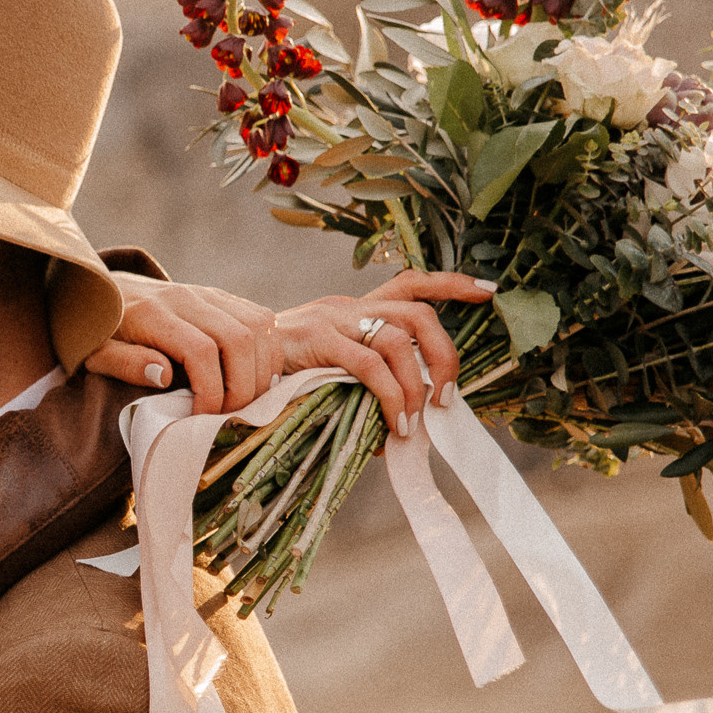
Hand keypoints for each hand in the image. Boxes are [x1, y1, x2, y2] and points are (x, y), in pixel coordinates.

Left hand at [83, 272, 281, 414]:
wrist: (100, 289)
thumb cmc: (97, 330)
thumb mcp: (95, 352)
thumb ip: (124, 363)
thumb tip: (164, 375)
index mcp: (152, 314)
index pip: (201, 351)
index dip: (211, 391)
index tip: (202, 418)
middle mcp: (186, 298)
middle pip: (239, 339)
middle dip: (243, 386)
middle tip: (229, 416)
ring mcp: (207, 293)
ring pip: (258, 326)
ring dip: (261, 369)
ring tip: (245, 401)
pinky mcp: (220, 296)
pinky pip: (261, 318)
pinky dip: (267, 351)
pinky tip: (256, 378)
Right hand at [272, 270, 497, 436]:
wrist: (224, 367)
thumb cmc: (273, 379)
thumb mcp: (322, 374)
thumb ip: (358, 388)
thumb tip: (400, 429)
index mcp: (350, 311)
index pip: (407, 283)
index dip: (449, 284)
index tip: (487, 291)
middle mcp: (346, 307)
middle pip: (417, 314)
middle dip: (445, 354)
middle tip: (446, 396)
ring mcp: (332, 320)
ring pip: (399, 339)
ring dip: (416, 384)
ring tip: (413, 420)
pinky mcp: (317, 339)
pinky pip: (368, 364)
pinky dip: (390, 395)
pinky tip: (391, 422)